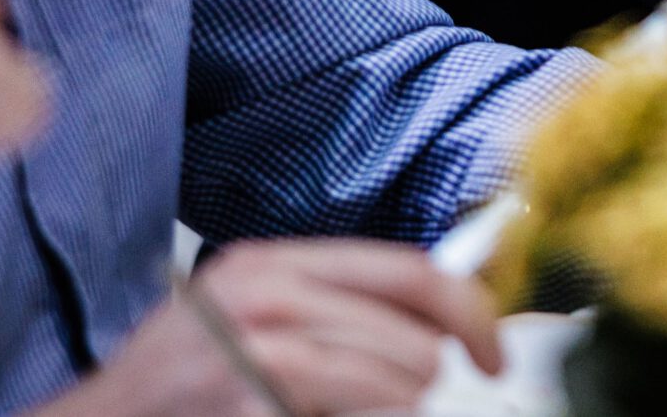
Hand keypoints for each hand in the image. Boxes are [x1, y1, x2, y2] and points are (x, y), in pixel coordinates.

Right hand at [42, 240, 502, 416]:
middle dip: (433, 377)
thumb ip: (331, 310)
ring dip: (402, 410)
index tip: (493, 352)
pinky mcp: (250, 401)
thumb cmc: (172, 391)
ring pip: (396, 380)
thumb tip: (438, 322)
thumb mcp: (246, 321)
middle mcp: (267, 294)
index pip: (410, 270)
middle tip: (430, 401)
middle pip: (412, 331)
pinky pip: (360, 411)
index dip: (469, 312)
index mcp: (273, 264)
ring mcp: (256, 351)